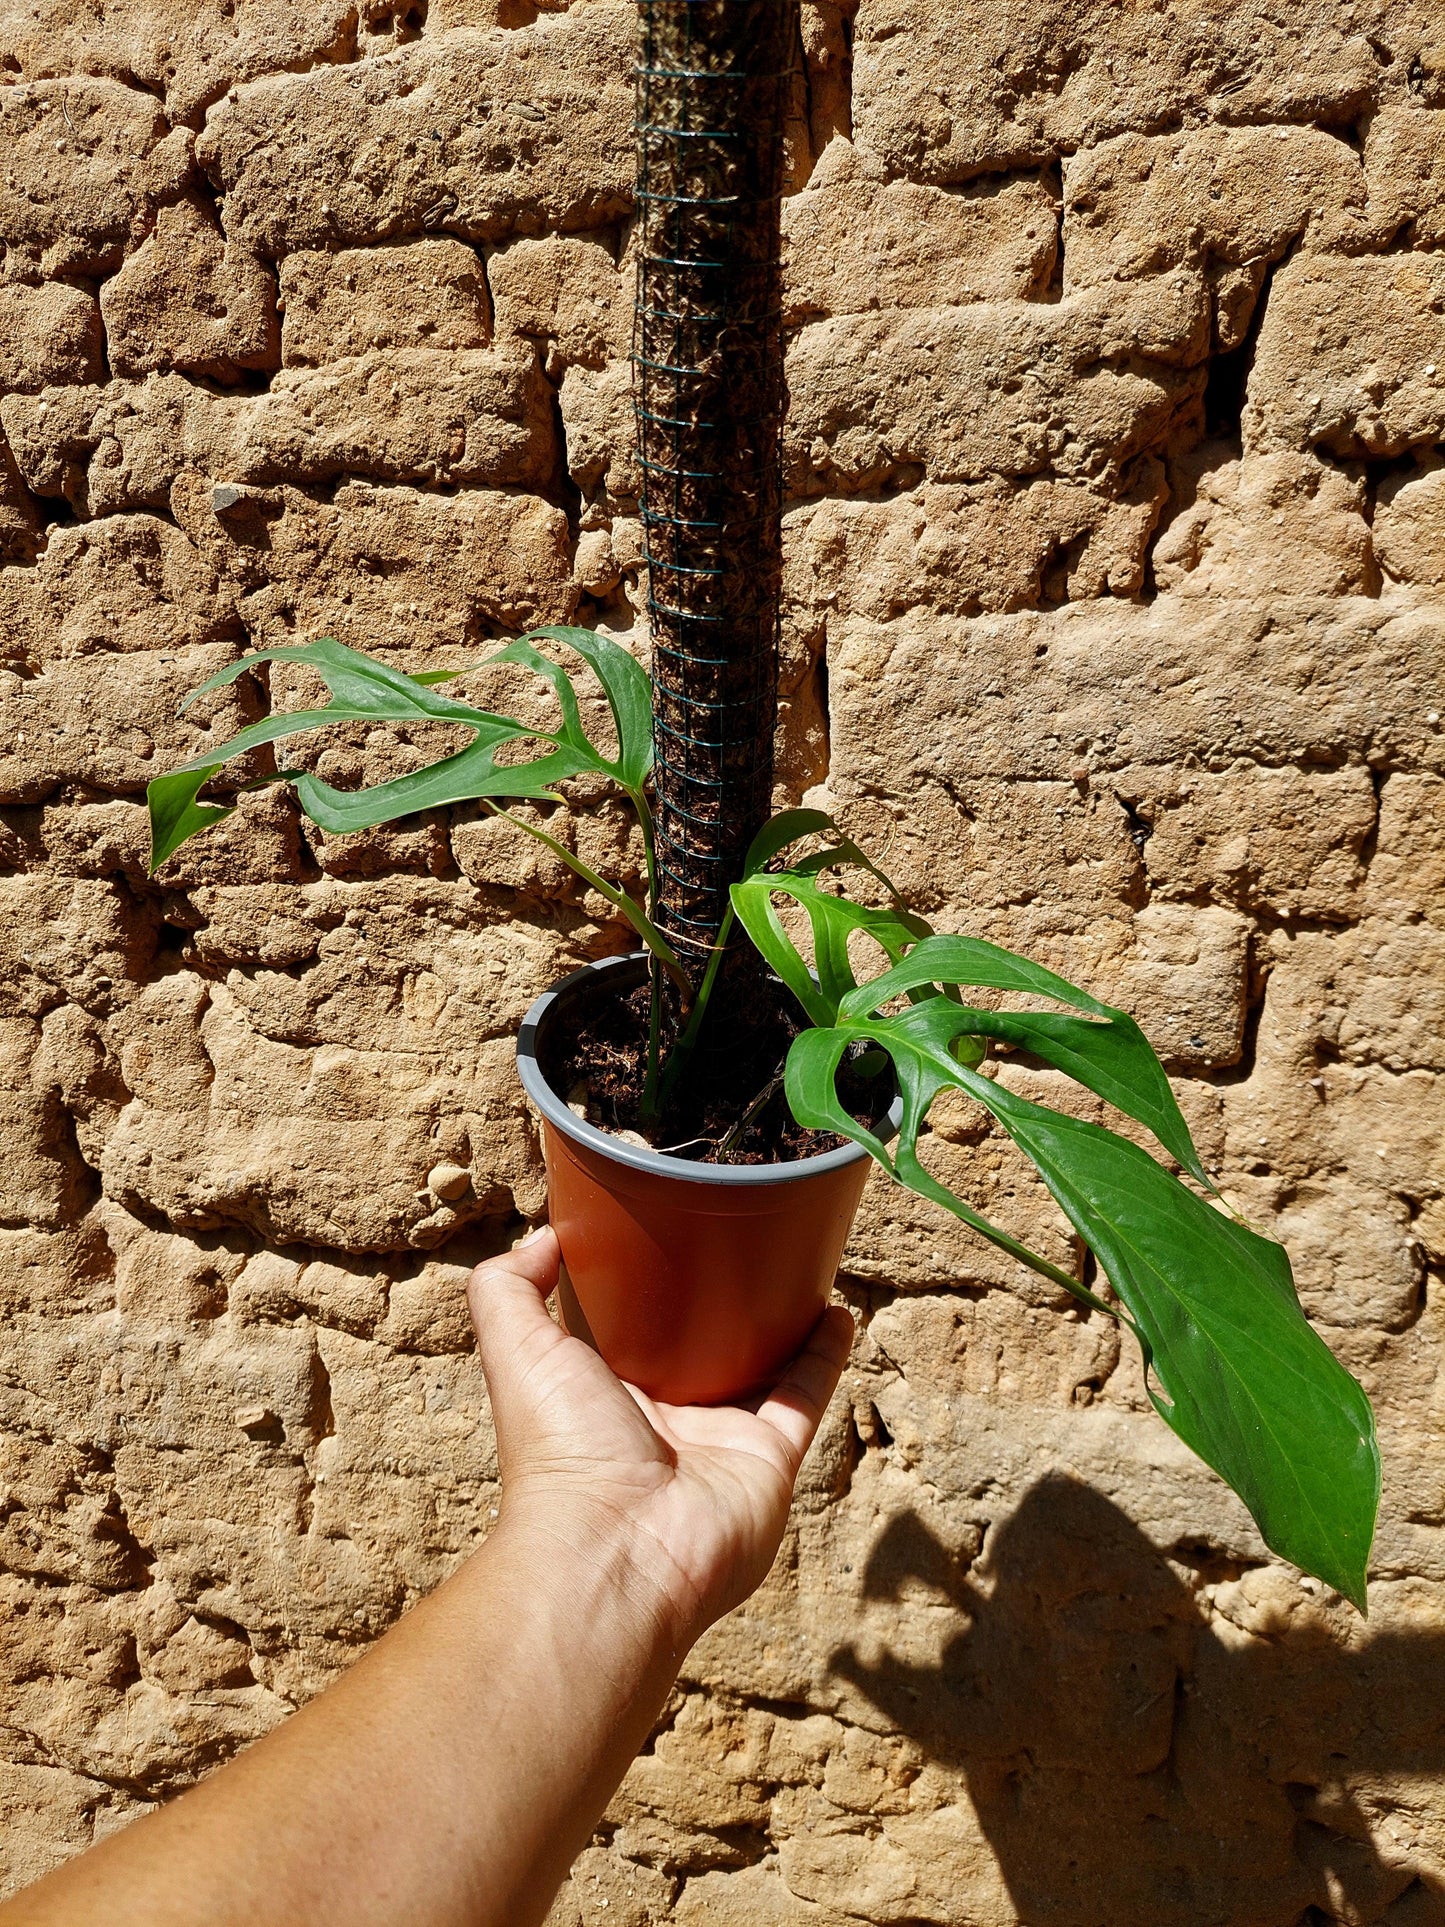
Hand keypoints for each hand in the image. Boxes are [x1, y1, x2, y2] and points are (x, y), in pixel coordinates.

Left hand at [466, 1227, 852, 1650]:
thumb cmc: (560, 1452)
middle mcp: (662, 1418)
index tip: (661, 1231)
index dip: (642, 1285)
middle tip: (740, 1241)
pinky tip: (836, 1310)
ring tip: (798, 1267)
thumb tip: (541, 1236)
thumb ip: (507, 1288)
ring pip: (761, 1367)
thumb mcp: (516, 1351)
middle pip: (701, 1346)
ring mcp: (718, 1439)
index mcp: (602, 1395)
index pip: (628, 1329)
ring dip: (782, 1321)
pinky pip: (803, 1397)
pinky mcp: (768, 1458)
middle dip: (718, 1302)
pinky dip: (824, 1355)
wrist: (617, 1552)